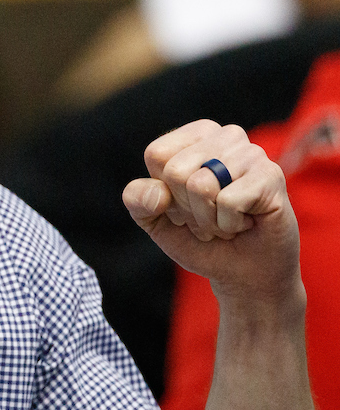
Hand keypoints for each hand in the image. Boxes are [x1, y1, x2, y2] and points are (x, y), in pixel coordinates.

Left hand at [122, 119, 300, 306]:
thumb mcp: (155, 220)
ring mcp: (252, 152)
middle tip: (210, 217)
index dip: (164, 192)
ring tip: (227, 220)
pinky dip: (229, 224)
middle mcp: (226, 135)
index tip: (186, 205)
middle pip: (176, 171)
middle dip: (187, 209)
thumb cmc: (200, 239)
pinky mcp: (271, 175)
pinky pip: (228, 202)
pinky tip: (246, 223)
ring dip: (209, 220)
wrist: (244, 274)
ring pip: (201, 185)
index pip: (157, 155)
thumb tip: (156, 193)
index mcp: (195, 135)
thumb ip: (138, 200)